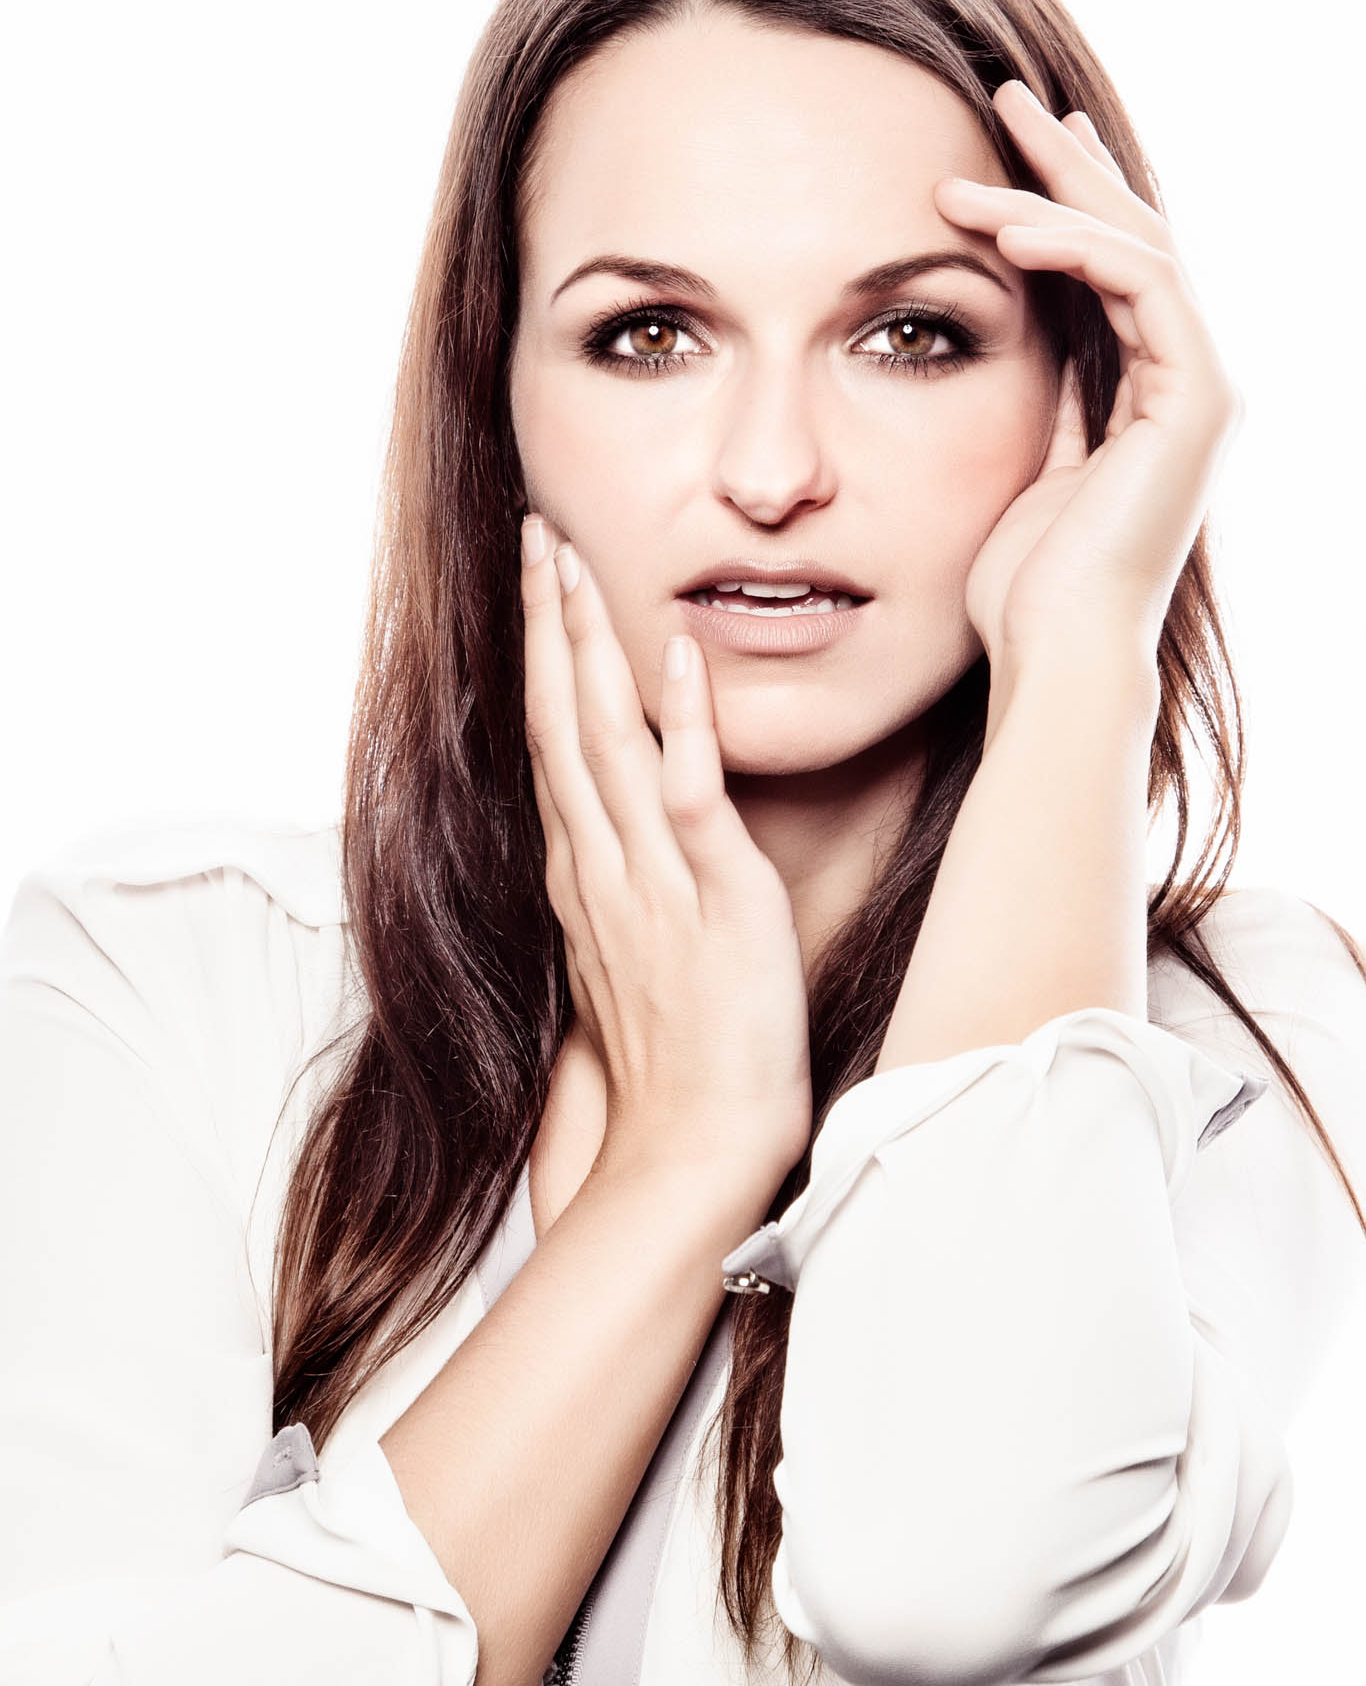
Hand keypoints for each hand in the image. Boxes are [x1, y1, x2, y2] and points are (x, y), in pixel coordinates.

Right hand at [519, 515, 811, 1197]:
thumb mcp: (634, 962)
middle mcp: (601, 865)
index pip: (554, 744)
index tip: (540, 587)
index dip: (544, 659)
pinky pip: (691, 796)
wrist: (689, 1152)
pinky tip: (677, 651)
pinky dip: (684, 721)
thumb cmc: (674, 1068)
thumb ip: (625, 892)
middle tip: (536, 533)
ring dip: (586, 644)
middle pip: (560, 722)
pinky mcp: (713, 899)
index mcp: (586, 876)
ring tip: (570, 560)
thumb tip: (624, 852)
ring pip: (604, 739)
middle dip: (547, 621)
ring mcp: (650, 879)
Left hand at [934, 81, 1240, 669]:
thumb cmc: (1021, 590)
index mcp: (1149, 398)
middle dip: (1066, 164)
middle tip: (1006, 95)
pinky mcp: (1197, 400)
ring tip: (964, 171)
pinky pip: (1141, 289)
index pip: (1111, 270)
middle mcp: (1188, 384)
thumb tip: (1006, 348)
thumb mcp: (1017, 472)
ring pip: (1137, 250)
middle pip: (1134, 238)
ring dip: (1051, 199)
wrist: (1055, 654)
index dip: (1062, 200)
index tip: (1000, 150)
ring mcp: (1201, 390)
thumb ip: (1037, 405)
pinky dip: (1075, 252)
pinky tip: (1006, 229)